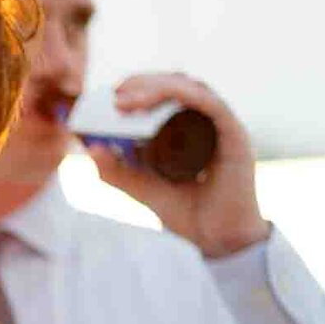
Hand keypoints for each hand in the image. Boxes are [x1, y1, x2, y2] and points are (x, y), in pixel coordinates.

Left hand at [85, 73, 267, 258]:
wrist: (218, 241)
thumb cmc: (187, 213)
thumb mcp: (143, 189)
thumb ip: (118, 173)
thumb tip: (89, 149)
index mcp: (191, 129)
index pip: (167, 94)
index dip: (140, 86)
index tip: (110, 94)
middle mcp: (208, 122)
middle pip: (178, 85)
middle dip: (144, 82)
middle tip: (114, 94)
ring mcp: (223, 127)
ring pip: (192, 89)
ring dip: (158, 86)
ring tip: (125, 100)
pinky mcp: (235, 137)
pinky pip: (212, 105)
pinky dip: (185, 95)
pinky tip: (163, 95)